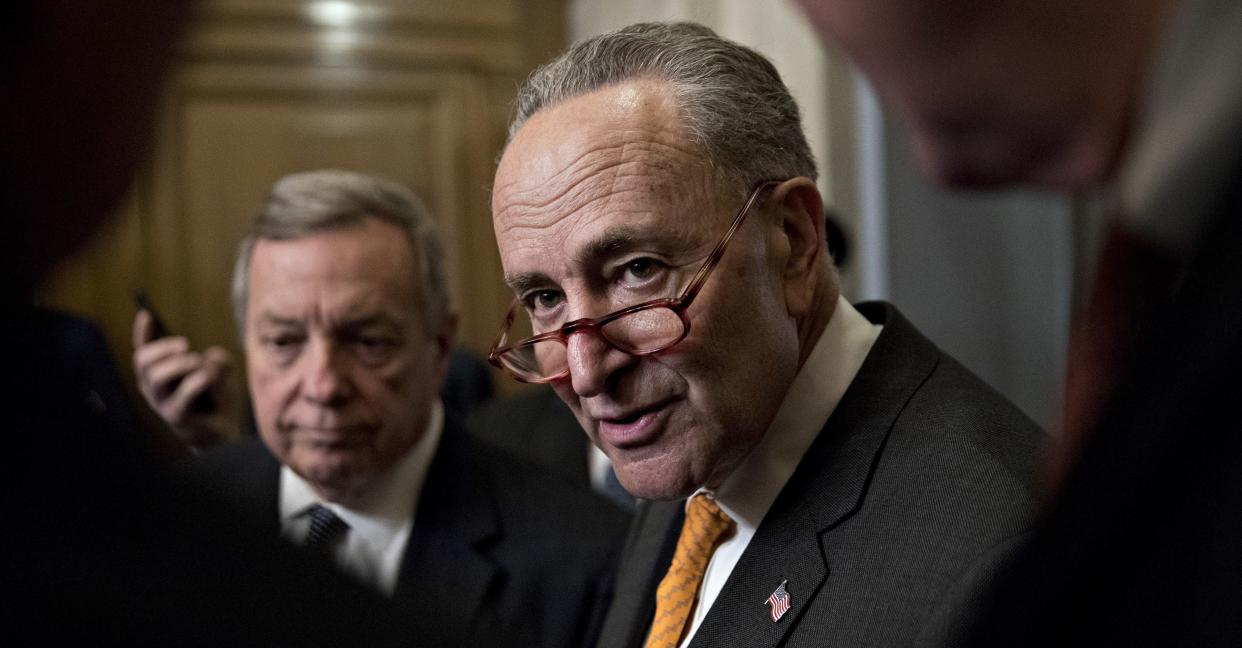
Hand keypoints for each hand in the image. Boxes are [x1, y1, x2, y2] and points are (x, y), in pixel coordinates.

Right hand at [132, 309, 233, 450]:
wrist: (223, 433)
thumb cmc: (216, 398)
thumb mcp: (220, 372)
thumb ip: (218, 359)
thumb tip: (210, 359)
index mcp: (158, 376)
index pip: (142, 351)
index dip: (142, 333)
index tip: (147, 313)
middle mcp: (153, 390)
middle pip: (144, 361)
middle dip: (164, 348)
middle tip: (186, 345)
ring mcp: (162, 404)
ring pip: (157, 376)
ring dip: (180, 363)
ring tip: (199, 363)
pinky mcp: (176, 417)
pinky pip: (185, 393)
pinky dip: (200, 380)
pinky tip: (211, 378)